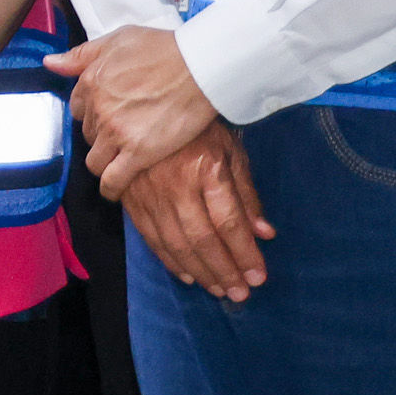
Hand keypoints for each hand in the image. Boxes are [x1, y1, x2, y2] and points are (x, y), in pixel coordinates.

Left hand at [50, 27, 224, 189]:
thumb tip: (50, 63)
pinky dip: (110, 188)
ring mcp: (116, 133)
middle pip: (89, 135)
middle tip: (122, 135)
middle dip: (101, 136)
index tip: (106, 116)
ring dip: (104, 162)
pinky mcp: (138, 153)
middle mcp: (99, 109)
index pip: (78, 109)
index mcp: (91, 81)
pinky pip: (112, 180)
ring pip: (95, 160)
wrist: (199, 67)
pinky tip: (114, 189)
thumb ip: (81, 55)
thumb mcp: (118, 40)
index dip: (92, 114)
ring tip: (119, 162)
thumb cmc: (164, 50)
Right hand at [117, 124, 274, 300]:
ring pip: (175, 243)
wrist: (143, 102)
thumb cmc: (197, 126)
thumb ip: (246, 192)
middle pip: (202, 238)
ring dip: (199, 271)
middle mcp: (176, 183)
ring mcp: (149, 192)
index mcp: (205, 168)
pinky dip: (170, 260)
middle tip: (240, 293)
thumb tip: (265, 233)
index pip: (229, 222)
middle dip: (223, 271)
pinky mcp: (130, 197)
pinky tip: (187, 275)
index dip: (245, 253)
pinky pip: (151, 237)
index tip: (258, 276)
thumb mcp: (229, 149)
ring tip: (218, 290)